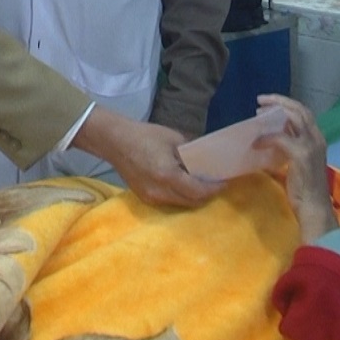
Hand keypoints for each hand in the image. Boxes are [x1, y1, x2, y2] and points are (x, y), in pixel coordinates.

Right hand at [71, 107, 223, 207]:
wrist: (115, 142)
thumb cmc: (145, 136)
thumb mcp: (174, 139)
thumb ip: (192, 153)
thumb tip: (207, 161)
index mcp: (167, 175)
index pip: (198, 191)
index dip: (214, 189)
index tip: (224, 182)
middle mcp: (159, 192)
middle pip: (191, 202)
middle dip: (206, 194)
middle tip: (216, 183)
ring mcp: (151, 198)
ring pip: (181, 204)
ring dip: (194, 196)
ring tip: (202, 183)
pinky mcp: (145, 198)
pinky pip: (169, 202)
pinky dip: (180, 195)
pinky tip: (184, 185)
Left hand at [253, 94, 337, 242]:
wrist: (314, 208)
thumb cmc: (305, 190)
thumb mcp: (298, 163)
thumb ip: (288, 149)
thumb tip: (269, 138)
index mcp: (318, 140)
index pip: (304, 113)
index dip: (287, 105)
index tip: (268, 104)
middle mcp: (317, 139)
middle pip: (300, 110)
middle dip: (280, 101)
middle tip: (261, 100)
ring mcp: (311, 146)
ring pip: (293, 117)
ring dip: (274, 112)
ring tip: (258, 112)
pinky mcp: (301, 155)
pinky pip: (281, 138)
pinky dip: (267, 137)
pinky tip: (256, 142)